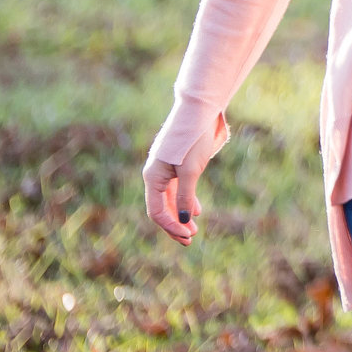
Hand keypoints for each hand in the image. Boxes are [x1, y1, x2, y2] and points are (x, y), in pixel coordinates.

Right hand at [141, 111, 223, 244]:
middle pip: (161, 208)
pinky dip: (185, 200)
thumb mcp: (191, 170)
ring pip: (169, 199)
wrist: (199, 111)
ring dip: (180, 215)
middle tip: (190, 240)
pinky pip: (176, 189)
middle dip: (175, 225)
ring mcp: (165, 170)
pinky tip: (196, 210)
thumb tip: (183, 220)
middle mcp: (155, 175)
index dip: (171, 226)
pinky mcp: (176, 165)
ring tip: (193, 229)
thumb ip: (185, 195)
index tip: (188, 235)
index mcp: (152, 178)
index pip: (157, 211)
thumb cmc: (193, 140)